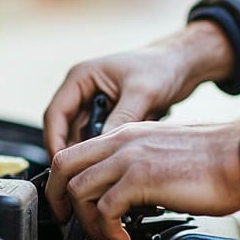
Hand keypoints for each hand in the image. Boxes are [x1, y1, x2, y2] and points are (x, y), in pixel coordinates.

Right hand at [43, 20, 234, 158]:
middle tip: (87, 174)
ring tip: (107, 167)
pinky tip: (120, 159)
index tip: (64, 165)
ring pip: (84, 139)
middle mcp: (83, 92)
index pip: (55, 114)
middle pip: (66, 130)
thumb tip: (103, 147)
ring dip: (94, 152)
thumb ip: (121, 118)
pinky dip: (108, 150)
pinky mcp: (110, 118)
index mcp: (81, 78)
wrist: (184, 65)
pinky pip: (101, 141)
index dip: (55, 141)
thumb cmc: (162, 66)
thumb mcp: (141, 92)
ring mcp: (96, 106)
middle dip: (76, 152)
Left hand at [45, 120, 239, 239]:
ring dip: (86, 221)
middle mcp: (121, 141)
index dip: (62, 182)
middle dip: (57, 199)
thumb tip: (124, 195)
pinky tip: (124, 239)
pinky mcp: (141, 177)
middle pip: (62, 165)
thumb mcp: (163, 153)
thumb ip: (138, 166)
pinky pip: (105, 208)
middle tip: (68, 223)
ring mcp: (129, 157)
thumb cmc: (214, 159)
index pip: (74, 152)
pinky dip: (107, 230)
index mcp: (125, 134)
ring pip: (78, 188)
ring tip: (106, 236)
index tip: (69, 206)